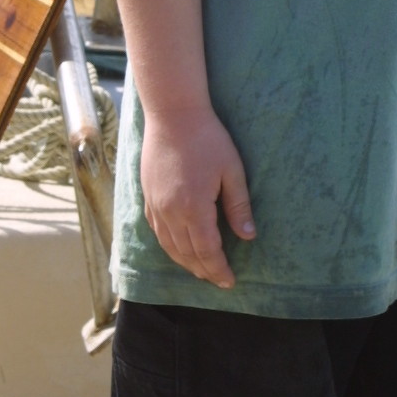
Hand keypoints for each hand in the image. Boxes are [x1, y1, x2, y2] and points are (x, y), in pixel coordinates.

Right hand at [140, 105, 255, 288]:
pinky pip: (157, 232)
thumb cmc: (208, 139)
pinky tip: (178, 249)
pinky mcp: (148, 197)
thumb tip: (248, 237)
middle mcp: (171, 212)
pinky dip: (169, 247)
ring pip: (169, 246)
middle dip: (204, 271)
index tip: (230, 281)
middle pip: (187, 254)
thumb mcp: (232, 170)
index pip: (208, 251)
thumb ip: (238, 206)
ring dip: (185, 263)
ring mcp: (156, 206)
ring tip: (201, 271)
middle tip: (218, 281)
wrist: (173, 114)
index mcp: (194, 208)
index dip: (219, 269)